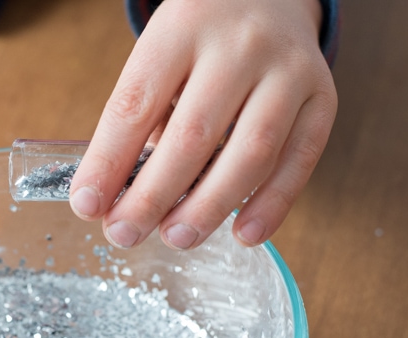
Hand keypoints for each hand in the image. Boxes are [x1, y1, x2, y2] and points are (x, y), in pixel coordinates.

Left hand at [69, 0, 336, 248]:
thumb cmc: (199, 42)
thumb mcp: (159, 58)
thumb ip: (140, 120)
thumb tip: (112, 201)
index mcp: (181, 29)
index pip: (136, 104)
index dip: (108, 162)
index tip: (86, 206)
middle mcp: (239, 45)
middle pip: (193, 134)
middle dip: (153, 196)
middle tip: (124, 234)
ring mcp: (288, 69)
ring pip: (252, 151)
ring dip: (210, 207)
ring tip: (177, 238)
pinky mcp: (322, 97)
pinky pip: (301, 158)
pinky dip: (273, 203)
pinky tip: (244, 235)